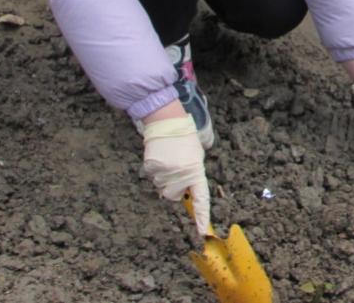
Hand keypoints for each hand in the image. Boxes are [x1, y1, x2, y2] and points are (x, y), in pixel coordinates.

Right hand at [143, 115, 209, 235]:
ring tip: (170, 159)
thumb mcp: (197, 156)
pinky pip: (153, 177)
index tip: (202, 231)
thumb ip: (193, 175)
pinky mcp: (151, 167)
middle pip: (175, 195)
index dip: (201, 216)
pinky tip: (161, 157)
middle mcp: (180, 174)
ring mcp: (164, 172)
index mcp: (195, 171)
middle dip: (177, 187)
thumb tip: (186, 192)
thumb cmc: (186, 138)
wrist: (168, 121)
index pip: (200, 199)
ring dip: (166, 178)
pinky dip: (157, 171)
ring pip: (163, 187)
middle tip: (179, 168)